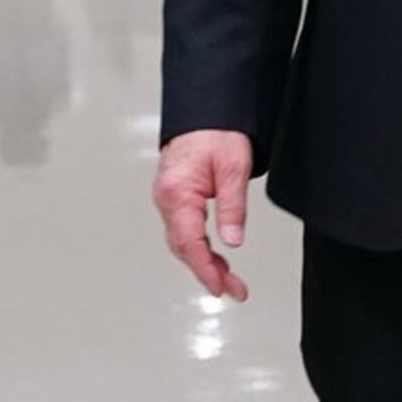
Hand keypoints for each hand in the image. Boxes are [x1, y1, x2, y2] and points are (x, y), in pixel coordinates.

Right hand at [153, 129, 255, 299]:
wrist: (206, 111)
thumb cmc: (216, 131)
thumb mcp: (234, 168)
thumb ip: (232, 207)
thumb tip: (232, 240)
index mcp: (177, 192)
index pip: (189, 242)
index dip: (204, 269)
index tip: (219, 287)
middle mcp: (166, 198)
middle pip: (183, 247)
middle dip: (208, 272)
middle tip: (234, 290)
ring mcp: (168, 199)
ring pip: (183, 242)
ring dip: (205, 263)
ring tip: (230, 280)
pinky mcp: (174, 198)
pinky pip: (184, 230)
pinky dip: (200, 248)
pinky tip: (216, 258)